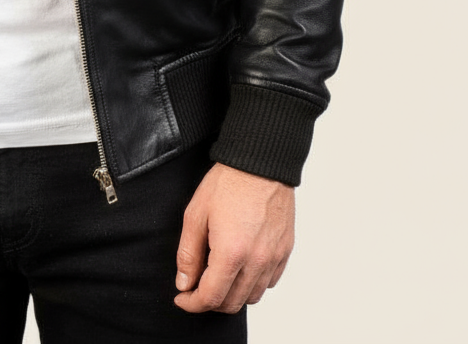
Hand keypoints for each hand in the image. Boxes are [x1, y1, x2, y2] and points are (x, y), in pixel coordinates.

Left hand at [174, 162, 293, 313]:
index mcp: (231, 253)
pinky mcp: (285, 251)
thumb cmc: (227, 183)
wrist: (260, 163)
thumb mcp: (195, 214)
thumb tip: (184, 283)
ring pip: (252, 297)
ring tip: (217, 276)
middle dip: (209, 302)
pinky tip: (240, 267)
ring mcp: (274, 257)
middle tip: (195, 288)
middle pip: (232, 303)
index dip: (192, 303)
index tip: (182, 298)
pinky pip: (269, 282)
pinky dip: (253, 283)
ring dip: (232, 294)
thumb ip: (188, 253)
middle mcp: (256, 261)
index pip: (211, 297)